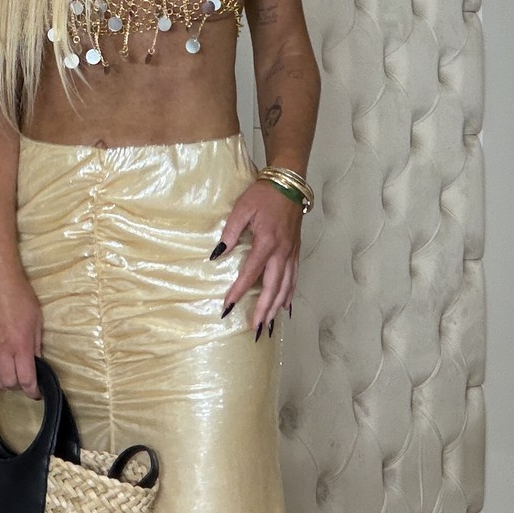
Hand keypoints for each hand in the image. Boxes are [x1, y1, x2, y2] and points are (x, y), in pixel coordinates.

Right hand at [0, 266, 42, 398]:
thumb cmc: (19, 294)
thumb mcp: (37, 319)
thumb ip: (36, 344)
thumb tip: (37, 363)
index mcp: (20, 343)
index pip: (26, 378)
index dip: (32, 391)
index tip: (36, 393)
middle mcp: (2, 348)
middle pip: (8, 381)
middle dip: (17, 387)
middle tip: (22, 383)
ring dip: (0, 384)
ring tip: (8, 383)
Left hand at [214, 179, 300, 332]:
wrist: (289, 184)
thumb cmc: (263, 195)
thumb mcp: (242, 208)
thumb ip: (230, 232)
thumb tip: (217, 254)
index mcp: (267, 243)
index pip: (251, 274)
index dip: (238, 292)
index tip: (227, 307)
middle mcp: (282, 252)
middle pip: (273, 287)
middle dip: (264, 310)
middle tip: (255, 328)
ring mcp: (291, 253)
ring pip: (286, 286)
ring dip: (277, 307)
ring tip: (269, 325)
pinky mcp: (296, 251)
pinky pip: (294, 278)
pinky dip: (290, 294)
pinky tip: (286, 306)